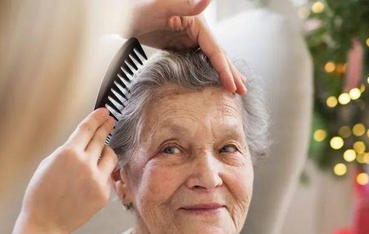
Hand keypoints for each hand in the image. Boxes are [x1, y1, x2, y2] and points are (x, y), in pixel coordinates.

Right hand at [20, 108, 117, 233]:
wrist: (46, 222)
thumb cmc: (42, 194)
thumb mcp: (48, 164)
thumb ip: (67, 151)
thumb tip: (82, 141)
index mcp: (68, 153)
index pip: (87, 128)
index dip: (97, 118)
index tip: (104, 112)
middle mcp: (85, 164)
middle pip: (101, 139)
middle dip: (106, 127)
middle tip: (110, 121)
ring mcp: (96, 179)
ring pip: (110, 156)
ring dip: (106, 151)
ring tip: (100, 152)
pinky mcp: (103, 193)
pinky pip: (107, 176)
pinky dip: (101, 173)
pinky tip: (90, 178)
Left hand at [127, 0, 245, 94]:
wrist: (125, 15)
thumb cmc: (142, 7)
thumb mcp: (164, 6)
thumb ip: (187, 5)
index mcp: (198, 23)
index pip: (216, 51)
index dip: (225, 70)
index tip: (233, 86)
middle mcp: (197, 30)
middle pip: (217, 55)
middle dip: (230, 73)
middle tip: (243, 91)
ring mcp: (189, 37)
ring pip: (210, 58)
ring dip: (222, 72)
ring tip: (234, 86)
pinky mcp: (179, 44)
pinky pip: (197, 60)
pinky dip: (207, 70)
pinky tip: (212, 79)